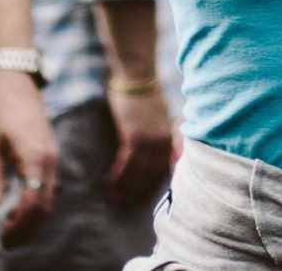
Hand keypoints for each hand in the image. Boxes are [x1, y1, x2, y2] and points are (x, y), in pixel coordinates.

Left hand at [0, 70, 59, 244]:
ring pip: (50, 197)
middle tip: (7, 240)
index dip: (19, 225)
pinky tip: (20, 206)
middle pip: (46, 206)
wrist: (15, 79)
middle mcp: (49, 159)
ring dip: (33, 217)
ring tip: (11, 227)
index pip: (33, 204)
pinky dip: (38, 202)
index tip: (3, 237)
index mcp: (34, 157)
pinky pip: (50, 185)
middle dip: (28, 228)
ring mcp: (53, 155)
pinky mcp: (50, 152)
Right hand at [106, 79, 176, 207]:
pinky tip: (110, 182)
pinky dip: (119, 175)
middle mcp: (164, 142)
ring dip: (126, 188)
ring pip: (139, 173)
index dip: (153, 186)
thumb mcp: (161, 118)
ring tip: (115, 198)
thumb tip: (169, 155)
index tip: (143, 199)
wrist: (137, 76)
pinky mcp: (135, 136)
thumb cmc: (145, 95)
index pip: (165, 170)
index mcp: (171, 138)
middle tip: (126, 205)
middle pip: (153, 175)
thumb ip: (165, 137)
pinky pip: (127, 163)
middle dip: (139, 192)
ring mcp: (151, 140)